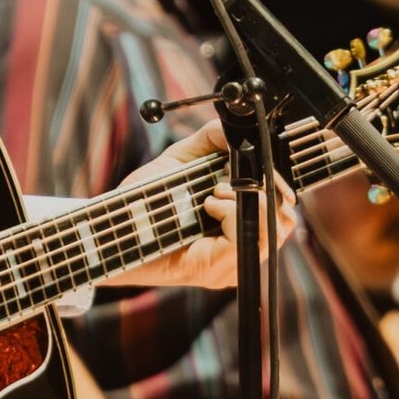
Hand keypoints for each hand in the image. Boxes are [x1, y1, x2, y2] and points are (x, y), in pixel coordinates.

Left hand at [108, 117, 296, 290]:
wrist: (113, 229)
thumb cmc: (144, 200)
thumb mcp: (181, 160)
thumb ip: (210, 140)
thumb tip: (233, 126)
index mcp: (239, 231)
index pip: (284, 215)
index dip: (280, 190)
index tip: (255, 172)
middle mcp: (240, 253)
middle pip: (285, 224)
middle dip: (263, 192)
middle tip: (224, 184)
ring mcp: (230, 268)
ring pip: (270, 232)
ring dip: (245, 202)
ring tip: (214, 194)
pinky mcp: (214, 272)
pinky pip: (243, 240)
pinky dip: (230, 212)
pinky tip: (208, 204)